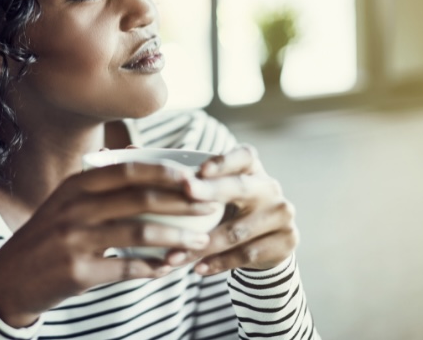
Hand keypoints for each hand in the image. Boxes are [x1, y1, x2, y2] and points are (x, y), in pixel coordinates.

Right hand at [0, 162, 218, 326]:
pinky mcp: (77, 272)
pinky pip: (126, 268)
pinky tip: (168, 268)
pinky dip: (152, 268)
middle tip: (210, 207)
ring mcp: (74, 239)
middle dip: (181, 202)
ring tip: (200, 241)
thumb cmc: (47, 235)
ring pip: (138, 234)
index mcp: (76, 185)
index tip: (194, 178)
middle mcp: (74, 207)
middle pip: (140, 199)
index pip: (129, 171)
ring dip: (175, 238)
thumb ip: (101, 181)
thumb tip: (140, 156)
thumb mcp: (66, 200)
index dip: (165, 173)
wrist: (9, 278)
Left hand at [166, 144, 298, 274]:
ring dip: (203, 244)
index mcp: (252, 168)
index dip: (223, 160)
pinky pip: (247, 254)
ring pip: (237, 230)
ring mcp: (281, 215)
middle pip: (240, 187)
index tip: (200, 168)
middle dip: (211, 190)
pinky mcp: (286, 242)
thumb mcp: (215, 191)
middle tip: (186, 192)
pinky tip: (198, 268)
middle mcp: (269, 187)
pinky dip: (219, 263)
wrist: (264, 243)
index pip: (243, 155)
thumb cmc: (227, 209)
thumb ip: (185, 178)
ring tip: (174, 255)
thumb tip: (136, 154)